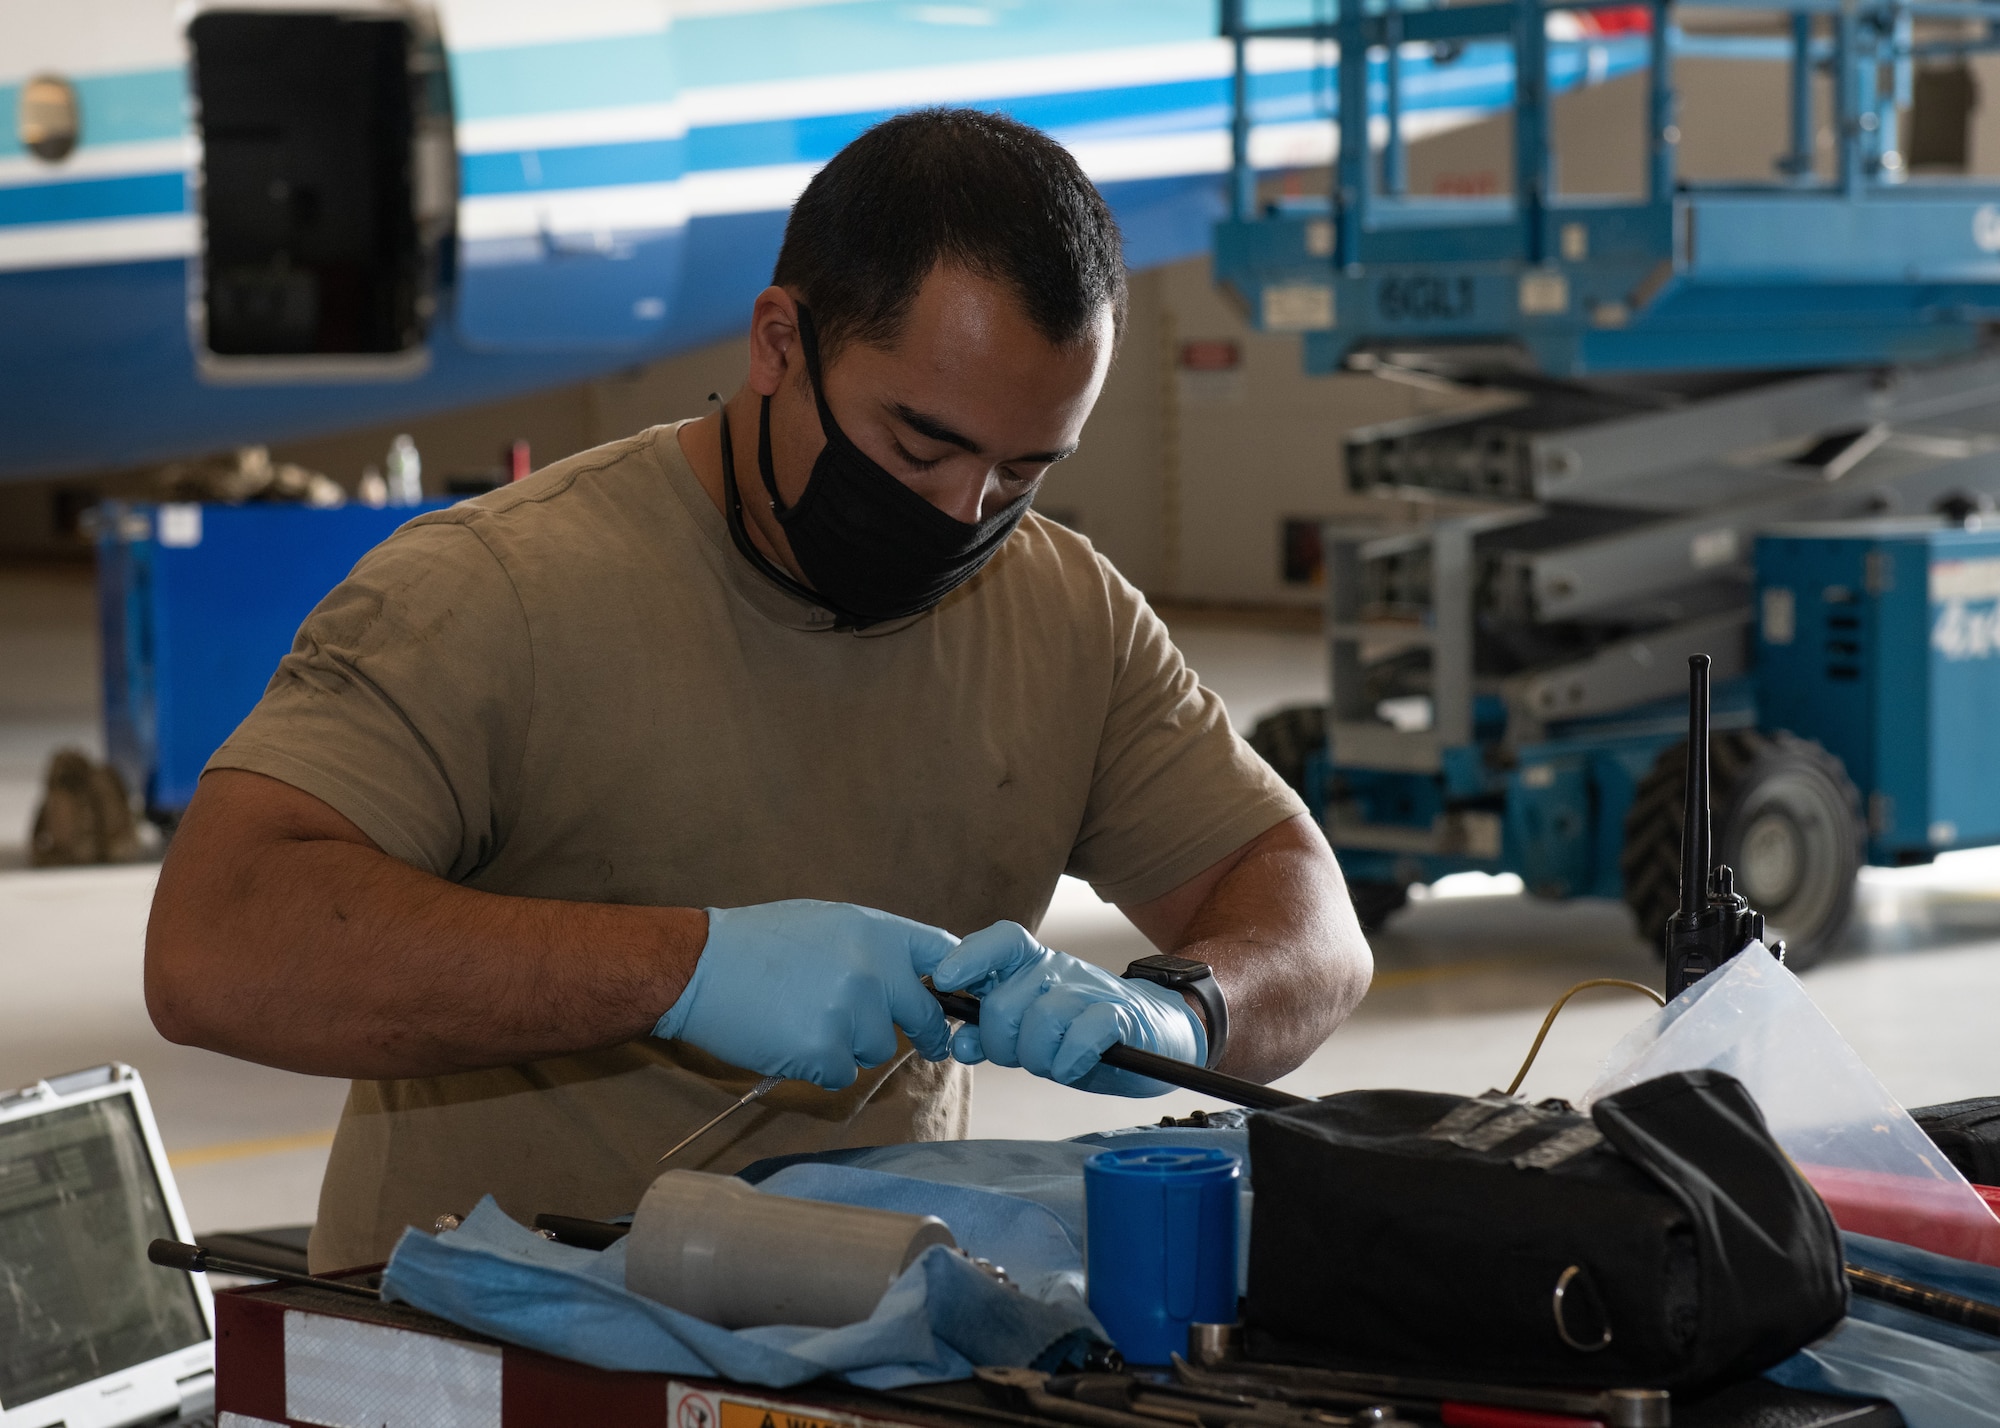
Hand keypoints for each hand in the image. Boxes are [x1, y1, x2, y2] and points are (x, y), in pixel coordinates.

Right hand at [652, 900, 955, 1088]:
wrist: (701, 967)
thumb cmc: (761, 942)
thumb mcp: (830, 923)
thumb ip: (877, 947)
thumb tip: (918, 976)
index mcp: (877, 932)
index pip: (945, 955)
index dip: (954, 981)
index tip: (952, 999)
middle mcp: (873, 971)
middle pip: (924, 1015)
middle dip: (921, 1030)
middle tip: (926, 1042)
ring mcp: (851, 1014)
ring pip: (880, 1049)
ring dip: (854, 1045)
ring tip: (809, 1019)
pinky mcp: (825, 1052)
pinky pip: (844, 1073)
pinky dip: (823, 1065)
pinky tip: (792, 1040)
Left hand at [929, 922, 1205, 1096]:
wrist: (1156, 1033)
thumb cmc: (1081, 1031)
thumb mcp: (1032, 1029)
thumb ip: (993, 1033)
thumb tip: (959, 1045)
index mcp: (1034, 966)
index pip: (1000, 941)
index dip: (967, 957)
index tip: (944, 982)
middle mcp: (1059, 970)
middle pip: (1004, 1004)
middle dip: (1002, 1044)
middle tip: (1023, 1057)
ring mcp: (1089, 991)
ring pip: (1040, 1021)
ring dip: (1038, 1058)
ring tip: (1054, 1063)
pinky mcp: (1120, 1017)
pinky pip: (1081, 1035)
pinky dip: (1069, 1061)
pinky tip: (1072, 1068)